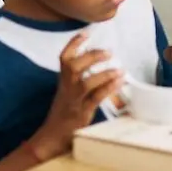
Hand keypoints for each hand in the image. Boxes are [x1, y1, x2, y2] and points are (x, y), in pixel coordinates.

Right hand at [28, 32, 123, 160]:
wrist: (51, 137)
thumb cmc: (64, 112)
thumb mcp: (69, 92)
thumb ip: (80, 78)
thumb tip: (101, 64)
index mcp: (63, 81)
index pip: (64, 58)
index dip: (74, 44)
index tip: (86, 33)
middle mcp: (66, 88)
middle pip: (73, 67)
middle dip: (91, 56)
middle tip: (109, 52)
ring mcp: (73, 101)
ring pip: (85, 83)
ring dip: (103, 74)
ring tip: (119, 69)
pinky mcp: (81, 113)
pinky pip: (95, 99)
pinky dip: (108, 89)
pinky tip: (119, 82)